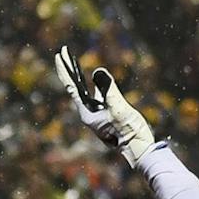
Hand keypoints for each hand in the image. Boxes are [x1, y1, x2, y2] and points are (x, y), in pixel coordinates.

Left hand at [54, 47, 155, 166]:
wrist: (138, 147)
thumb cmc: (128, 130)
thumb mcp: (118, 107)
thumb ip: (109, 88)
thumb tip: (97, 70)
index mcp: (86, 112)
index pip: (71, 86)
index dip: (65, 69)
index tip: (60, 54)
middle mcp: (88, 111)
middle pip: (74, 85)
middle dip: (69, 68)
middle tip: (63, 51)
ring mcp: (97, 112)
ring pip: (84, 89)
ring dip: (79, 74)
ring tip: (72, 60)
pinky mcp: (106, 112)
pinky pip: (97, 94)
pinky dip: (96, 83)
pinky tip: (96, 76)